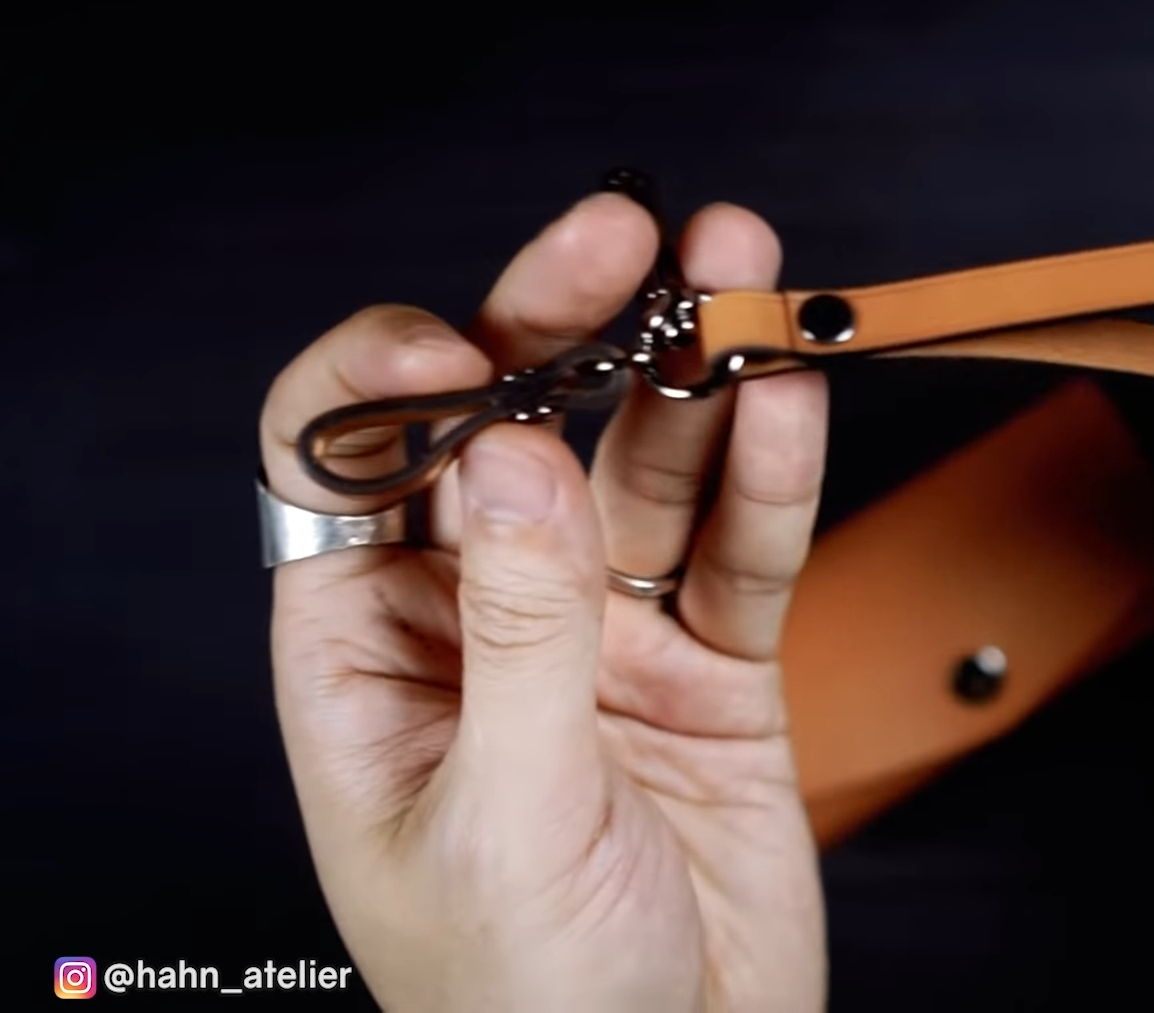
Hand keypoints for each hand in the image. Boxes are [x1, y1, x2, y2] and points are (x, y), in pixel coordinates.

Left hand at [258, 186, 828, 1011]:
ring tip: (743, 279)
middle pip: (514, 431)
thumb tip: (510, 456)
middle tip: (627, 234)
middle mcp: (486, 627)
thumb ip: (515, 634)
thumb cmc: (531, 1007)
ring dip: (694, 372)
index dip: (392, 380)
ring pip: (646, 471)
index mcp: (372, 661)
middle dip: (565, 324)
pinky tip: (790, 402)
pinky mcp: (713, 671)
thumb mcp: (503, 820)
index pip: (348, 468)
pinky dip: (773, 480)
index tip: (468, 346)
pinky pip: (742, 553)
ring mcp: (604, 642)